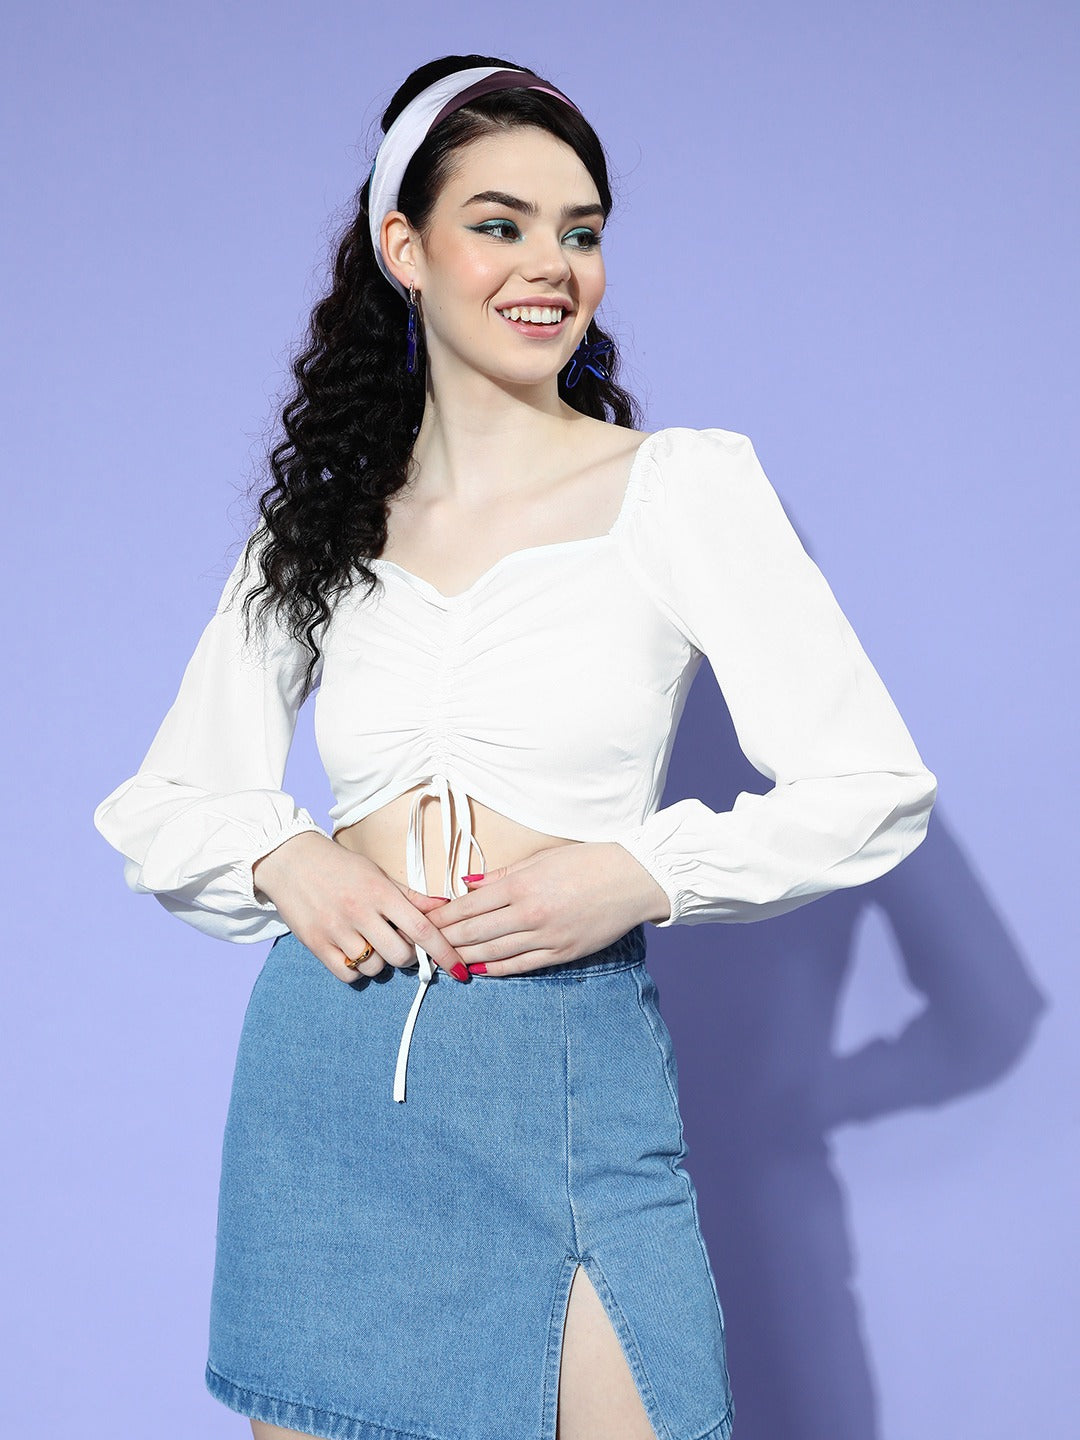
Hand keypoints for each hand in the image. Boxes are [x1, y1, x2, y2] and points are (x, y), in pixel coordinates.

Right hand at [251, 831, 469, 983]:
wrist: (290, 860)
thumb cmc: (340, 866)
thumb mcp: (378, 874)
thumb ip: (411, 896)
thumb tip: (445, 907)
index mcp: (380, 892)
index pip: (422, 928)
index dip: (444, 952)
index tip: (459, 969)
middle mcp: (359, 913)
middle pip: (400, 955)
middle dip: (405, 955)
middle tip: (395, 941)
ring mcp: (336, 930)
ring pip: (374, 968)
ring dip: (380, 962)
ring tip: (370, 942)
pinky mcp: (316, 945)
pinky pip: (348, 975)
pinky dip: (356, 970)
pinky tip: (353, 953)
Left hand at [425, 841, 670, 975]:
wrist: (632, 879)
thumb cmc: (587, 861)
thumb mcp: (540, 859)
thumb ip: (500, 875)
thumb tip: (467, 886)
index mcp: (521, 885)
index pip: (468, 906)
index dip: (441, 917)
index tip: (422, 921)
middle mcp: (529, 913)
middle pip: (474, 932)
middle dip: (445, 939)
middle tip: (424, 945)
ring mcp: (546, 936)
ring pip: (493, 952)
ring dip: (464, 957)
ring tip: (444, 960)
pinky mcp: (562, 953)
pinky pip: (520, 965)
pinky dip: (496, 968)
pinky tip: (478, 969)